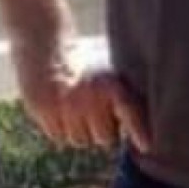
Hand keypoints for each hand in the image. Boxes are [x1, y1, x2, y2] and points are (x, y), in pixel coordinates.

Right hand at [12, 41, 149, 150]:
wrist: (43, 41)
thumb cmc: (80, 55)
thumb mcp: (107, 63)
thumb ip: (124, 88)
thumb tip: (145, 115)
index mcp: (110, 84)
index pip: (130, 113)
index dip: (139, 132)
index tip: (145, 146)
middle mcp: (90, 98)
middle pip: (104, 138)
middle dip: (101, 129)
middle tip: (93, 110)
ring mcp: (66, 107)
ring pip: (80, 140)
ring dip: (79, 130)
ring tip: (74, 107)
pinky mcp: (45, 112)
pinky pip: (57, 136)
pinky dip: (58, 128)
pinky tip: (58, 108)